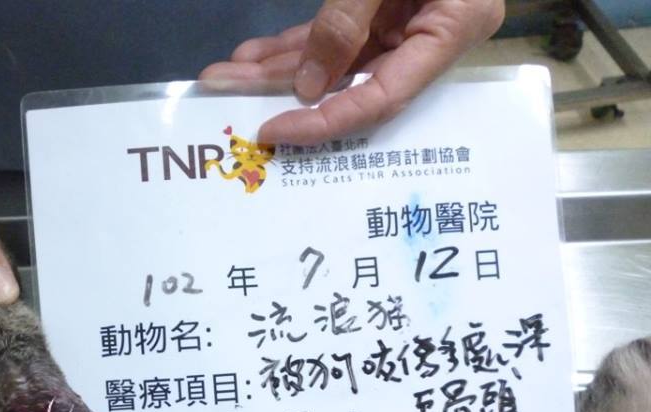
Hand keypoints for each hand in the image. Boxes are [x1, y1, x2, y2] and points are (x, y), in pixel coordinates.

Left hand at [200, 0, 504, 144]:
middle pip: (353, 85)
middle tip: (229, 94)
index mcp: (453, 30)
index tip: (273, 129)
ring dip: (281, 69)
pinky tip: (256, 55)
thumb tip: (309, 85)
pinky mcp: (384, 11)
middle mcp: (430, 38)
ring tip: (230, 74)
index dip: (326, 121)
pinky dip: (297, 45)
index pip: (382, 99)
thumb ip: (347, 22)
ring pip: (337, 64)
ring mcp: (407, 24)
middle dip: (286, 90)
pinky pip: (338, 37)